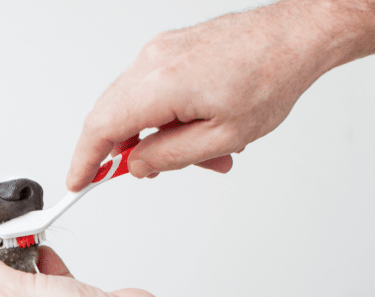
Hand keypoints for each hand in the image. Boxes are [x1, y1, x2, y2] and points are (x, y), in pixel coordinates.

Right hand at [66, 1, 335, 188]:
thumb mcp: (221, 137)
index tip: (78, 181)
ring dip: (153, 136)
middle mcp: (150, 62)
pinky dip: (163, 116)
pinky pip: (149, 89)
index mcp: (159, 85)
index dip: (84, 160)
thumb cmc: (270, 79)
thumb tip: (136, 165)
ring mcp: (158, 51)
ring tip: (199, 153)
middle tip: (149, 171)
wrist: (296, 36)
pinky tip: (196, 130)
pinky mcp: (169, 48)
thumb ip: (169, 156)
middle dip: (124, 152)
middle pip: (110, 116)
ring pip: (132, 105)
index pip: (101, 128)